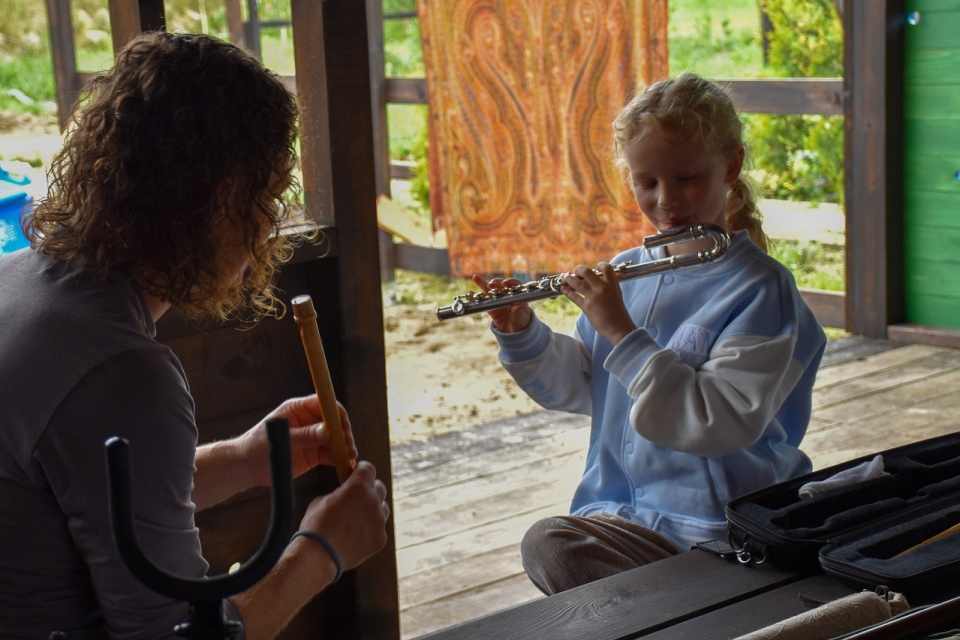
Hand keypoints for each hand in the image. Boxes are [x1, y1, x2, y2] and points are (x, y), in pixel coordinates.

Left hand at [239, 395, 357, 486]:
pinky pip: (330, 454)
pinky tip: (344, 465)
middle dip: (343, 434)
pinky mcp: (313, 453)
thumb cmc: (257, 447)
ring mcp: (312, 437)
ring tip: (348, 458)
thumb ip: (306, 435)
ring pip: (335, 439)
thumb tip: (327, 430)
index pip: (325, 404)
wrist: (247, 467)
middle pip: (334, 422)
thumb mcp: (282, 440)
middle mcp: (308, 421)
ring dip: (343, 448)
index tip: (343, 428)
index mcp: (298, 409)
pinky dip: (338, 459)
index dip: (337, 414)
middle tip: (348, 447)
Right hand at [296, 460, 389, 571]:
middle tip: (358, 497)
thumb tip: (344, 492)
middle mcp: (372, 501)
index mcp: (357, 486)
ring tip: (358, 518)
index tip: (357, 474)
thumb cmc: (316, 525)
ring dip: (373, 509)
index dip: (362, 470)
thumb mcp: (322, 499)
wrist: (319, 555)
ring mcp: (379, 520)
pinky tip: (357, 535)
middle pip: (379, 487)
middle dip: (369, 489)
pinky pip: (379, 528)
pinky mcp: (380, 538)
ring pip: (383, 508)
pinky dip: (371, 529)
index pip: (368, 468)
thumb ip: (339, 492)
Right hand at [470, 273, 532, 332]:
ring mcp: (497, 299)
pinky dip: (476, 296)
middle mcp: (506, 294)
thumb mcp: (521, 317)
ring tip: (475, 277)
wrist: (514, 330)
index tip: (505, 283)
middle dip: (495, 283)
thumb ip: (518, 312)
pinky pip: (483, 300)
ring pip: (490, 290)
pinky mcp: (490, 306)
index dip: (510, 282)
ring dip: (482, 283)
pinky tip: (470, 293)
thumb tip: (517, 306)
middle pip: (500, 284)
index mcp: (517, 294)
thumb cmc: (521, 321)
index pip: (514, 284)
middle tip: (491, 284)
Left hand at [560, 262, 635, 344]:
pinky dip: (567, 292)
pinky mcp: (587, 307)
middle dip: (578, 269)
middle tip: (575, 271)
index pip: (606, 267)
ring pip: (577, 283)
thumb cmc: (618, 312)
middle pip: (587, 272)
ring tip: (564, 277)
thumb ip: (608, 286)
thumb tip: (597, 279)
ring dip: (568, 278)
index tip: (595, 267)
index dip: (600, 265)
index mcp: (612, 284)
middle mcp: (602, 288)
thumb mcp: (616, 294)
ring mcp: (594, 297)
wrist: (619, 328)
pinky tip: (563, 289)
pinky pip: (574, 297)